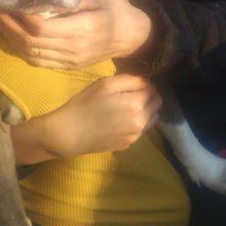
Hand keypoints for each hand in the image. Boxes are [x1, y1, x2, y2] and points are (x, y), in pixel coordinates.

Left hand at [0, 0, 151, 68]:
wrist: (134, 37)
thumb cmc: (117, 11)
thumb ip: (71, 1)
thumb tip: (44, 0)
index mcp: (81, 30)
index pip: (41, 27)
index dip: (19, 17)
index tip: (7, 2)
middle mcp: (73, 49)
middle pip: (31, 41)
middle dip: (9, 26)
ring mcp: (70, 61)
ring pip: (31, 54)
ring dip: (12, 39)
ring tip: (0, 22)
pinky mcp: (68, 66)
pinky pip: (39, 61)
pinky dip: (22, 50)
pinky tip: (14, 36)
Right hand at [44, 74, 161, 155]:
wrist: (69, 134)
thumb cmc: (85, 104)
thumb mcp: (106, 84)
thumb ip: (131, 80)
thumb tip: (146, 82)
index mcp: (137, 105)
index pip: (153, 89)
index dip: (144, 83)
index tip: (133, 83)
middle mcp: (141, 123)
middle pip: (156, 104)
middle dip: (148, 96)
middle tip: (131, 92)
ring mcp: (135, 136)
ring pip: (151, 118)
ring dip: (144, 109)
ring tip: (126, 106)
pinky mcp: (127, 145)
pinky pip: (139, 130)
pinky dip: (135, 122)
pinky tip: (119, 120)